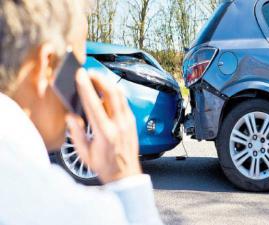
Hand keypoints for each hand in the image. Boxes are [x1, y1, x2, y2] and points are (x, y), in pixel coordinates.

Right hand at [66, 69, 141, 183]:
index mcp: (105, 133)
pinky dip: (115, 92)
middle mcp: (119, 125)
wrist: (125, 174)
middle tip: (89, 72)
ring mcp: (128, 122)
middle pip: (111, 93)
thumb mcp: (85, 154)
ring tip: (97, 78)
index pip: (94, 104)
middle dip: (100, 78)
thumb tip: (70, 116)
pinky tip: (107, 91)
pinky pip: (124, 102)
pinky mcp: (133, 121)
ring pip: (120, 95)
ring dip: (108, 83)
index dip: (86, 87)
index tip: (80, 75)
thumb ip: (76, 134)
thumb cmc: (105, 165)